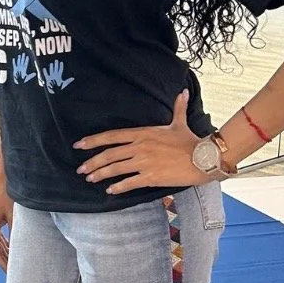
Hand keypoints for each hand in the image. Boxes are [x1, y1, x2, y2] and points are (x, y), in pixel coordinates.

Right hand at [0, 174, 13, 271]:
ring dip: (6, 254)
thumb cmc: (7, 191)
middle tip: (17, 273)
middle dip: (7, 262)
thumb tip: (24, 247)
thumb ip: (18, 232)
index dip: (5, 266)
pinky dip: (5, 245)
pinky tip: (14, 250)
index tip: (13, 275)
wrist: (2, 176)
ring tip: (17, 264)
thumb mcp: (15, 215)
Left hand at [74, 91, 206, 195]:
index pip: (112, 136)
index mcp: (143, 133)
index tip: (79, 145)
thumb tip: (182, 91)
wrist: (203, 158)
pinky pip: (129, 182)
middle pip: (109, 154)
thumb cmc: (190, 141)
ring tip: (90, 179)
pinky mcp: (151, 177)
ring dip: (100, 175)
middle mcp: (140, 147)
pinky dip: (118, 187)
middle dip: (92, 162)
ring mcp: (144, 162)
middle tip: (81, 169)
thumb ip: (177, 107)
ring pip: (116, 169)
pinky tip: (110, 190)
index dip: (94, 140)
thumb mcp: (180, 122)